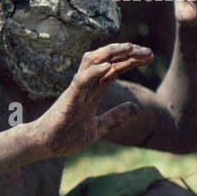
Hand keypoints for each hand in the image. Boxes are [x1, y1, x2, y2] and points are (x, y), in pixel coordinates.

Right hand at [32, 44, 151, 157]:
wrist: (45, 146)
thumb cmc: (66, 137)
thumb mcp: (98, 128)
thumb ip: (115, 117)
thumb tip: (136, 108)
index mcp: (93, 91)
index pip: (114, 68)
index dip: (132, 60)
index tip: (151, 56)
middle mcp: (85, 86)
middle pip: (106, 59)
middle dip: (127, 52)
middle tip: (149, 51)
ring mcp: (76, 90)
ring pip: (92, 62)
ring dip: (110, 53)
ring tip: (130, 48)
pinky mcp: (68, 99)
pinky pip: (80, 81)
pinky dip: (93, 72)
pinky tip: (107, 67)